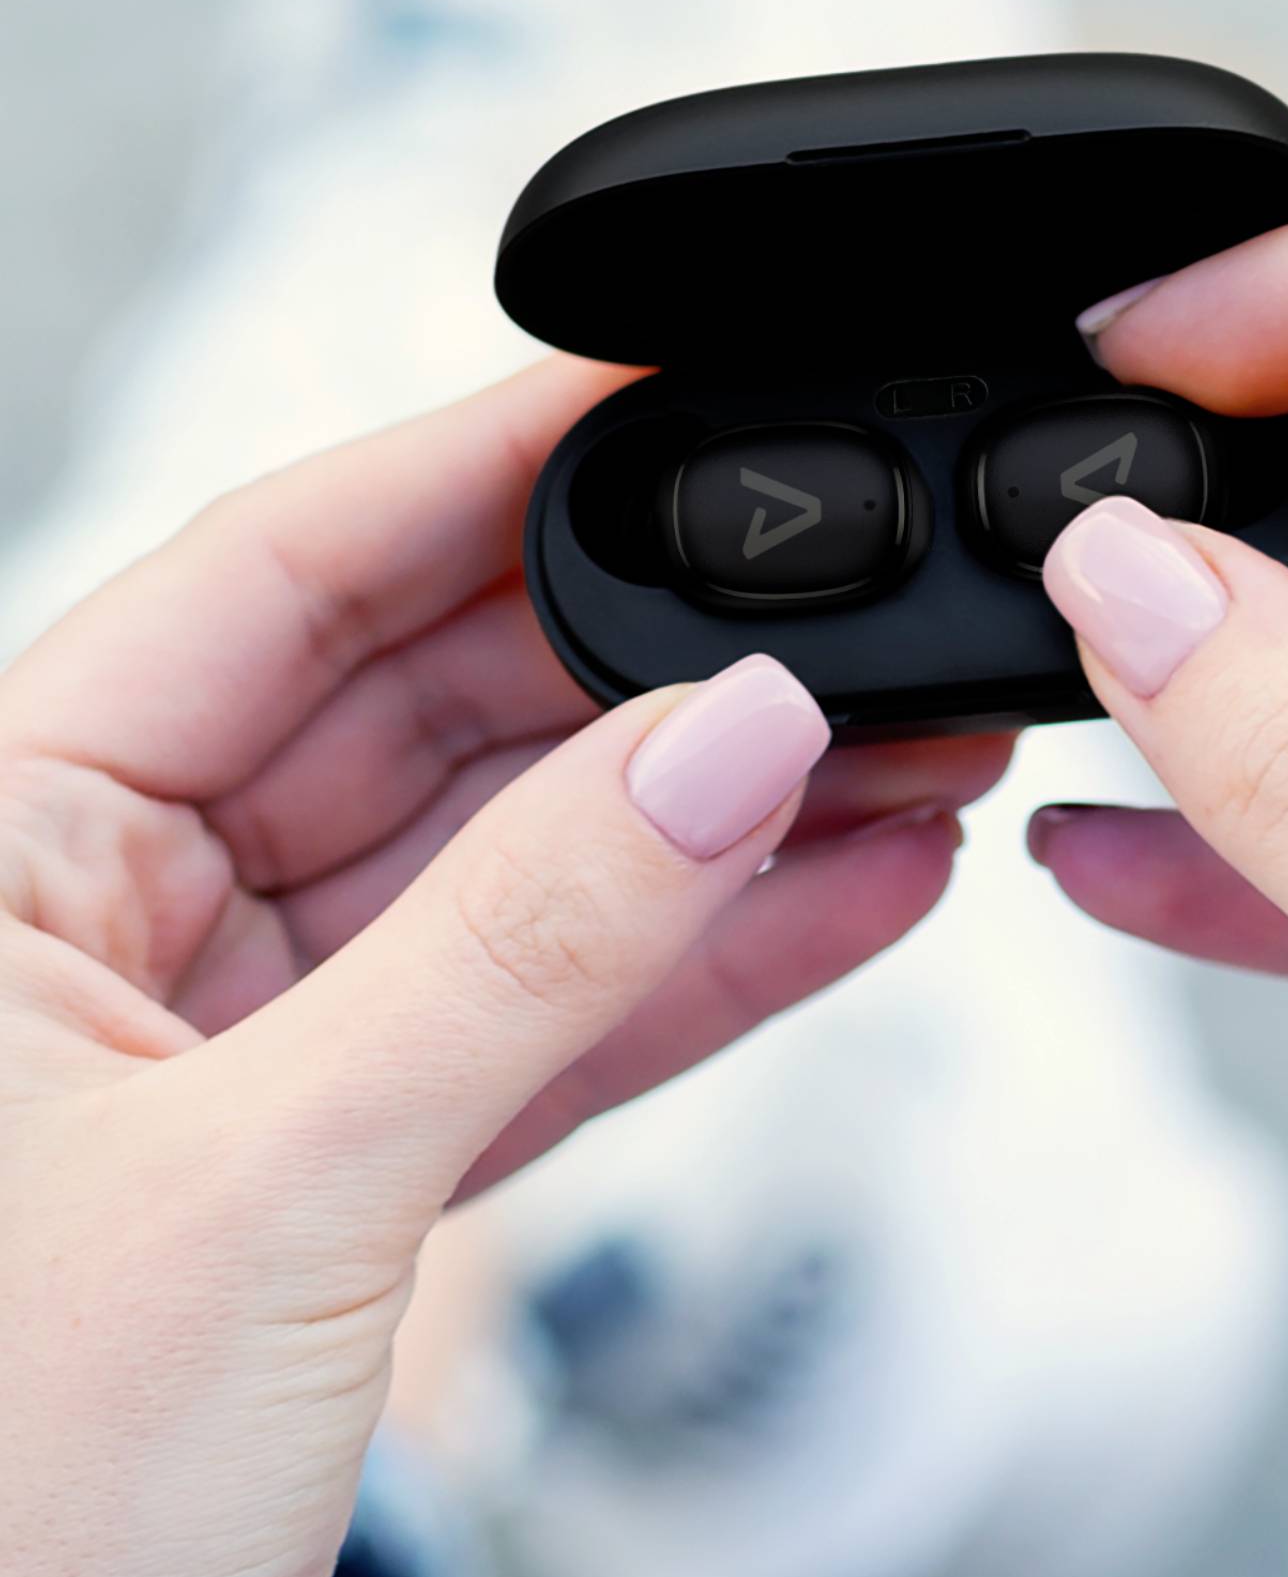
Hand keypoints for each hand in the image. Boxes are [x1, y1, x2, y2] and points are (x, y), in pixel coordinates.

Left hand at [0, 358, 1009, 1576]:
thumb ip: (523, 946)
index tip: (648, 390)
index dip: (475, 466)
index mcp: (1, 839)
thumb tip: (723, 747)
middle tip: (841, 619)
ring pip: (520, 866)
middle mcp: (120, 905)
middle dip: (656, 671)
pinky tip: (851, 893)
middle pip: (432, 707)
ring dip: (721, 820)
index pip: (275, 575)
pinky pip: (551, 1012)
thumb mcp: (272, 1186)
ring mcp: (256, 1024)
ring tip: (908, 755)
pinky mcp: (359, 1142)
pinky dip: (702, 966)